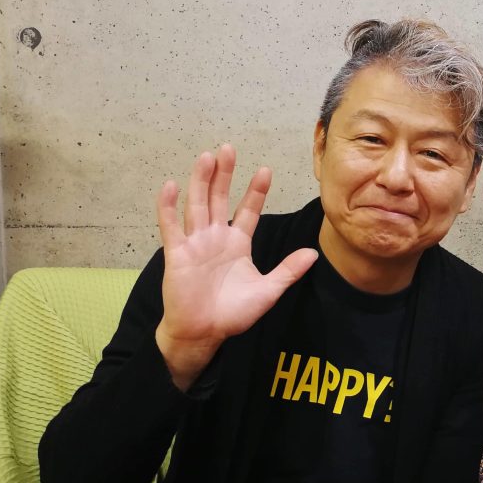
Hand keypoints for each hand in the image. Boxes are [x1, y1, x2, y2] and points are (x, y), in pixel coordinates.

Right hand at [155, 144, 317, 389]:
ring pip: (197, 205)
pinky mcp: (177, 254)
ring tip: (206, 157)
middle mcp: (215, 238)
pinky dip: (168, 207)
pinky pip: (171, 227)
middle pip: (218, 199)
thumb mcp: (268, 290)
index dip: (255, 191)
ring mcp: (195, 243)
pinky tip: (170, 186)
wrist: (204, 333)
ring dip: (200, 181)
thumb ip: (288, 271)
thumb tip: (314, 253)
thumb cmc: (233, 313)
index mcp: (237, 243)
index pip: (247, 210)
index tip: (265, 170)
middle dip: (224, 174)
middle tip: (228, 148)